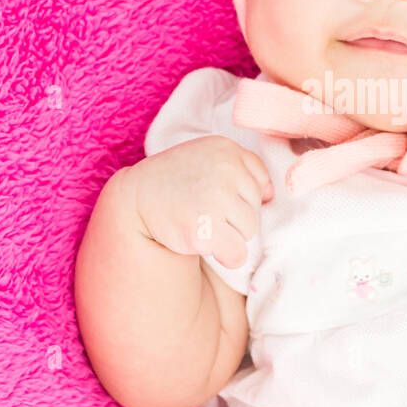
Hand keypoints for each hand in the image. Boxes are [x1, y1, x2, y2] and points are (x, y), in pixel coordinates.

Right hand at [123, 136, 272, 270]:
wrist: (136, 198)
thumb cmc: (177, 180)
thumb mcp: (208, 157)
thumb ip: (244, 167)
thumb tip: (271, 195)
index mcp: (226, 149)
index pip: (261, 182)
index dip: (240, 195)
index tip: (214, 194)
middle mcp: (224, 170)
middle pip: (256, 208)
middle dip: (234, 216)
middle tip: (203, 209)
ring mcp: (214, 199)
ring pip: (249, 231)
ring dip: (229, 235)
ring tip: (202, 222)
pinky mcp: (203, 230)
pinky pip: (237, 254)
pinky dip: (226, 256)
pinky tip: (203, 242)